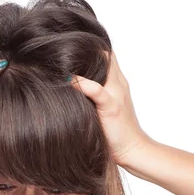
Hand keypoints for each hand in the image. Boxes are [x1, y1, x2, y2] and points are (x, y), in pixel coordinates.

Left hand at [69, 50, 150, 166]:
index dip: (90, 46)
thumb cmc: (116, 133)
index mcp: (117, 83)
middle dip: (84, 47)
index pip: (105, 55)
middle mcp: (118, 84)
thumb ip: (92, 96)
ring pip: (103, 64)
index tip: (69, 45)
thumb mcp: (104, 108)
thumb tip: (68, 89)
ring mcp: (116, 94)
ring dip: (82, 59)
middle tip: (59, 47)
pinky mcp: (112, 107)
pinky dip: (82, 83)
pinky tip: (68, 80)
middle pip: (104, 54)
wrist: (133, 150)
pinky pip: (97, 90)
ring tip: (60, 57)